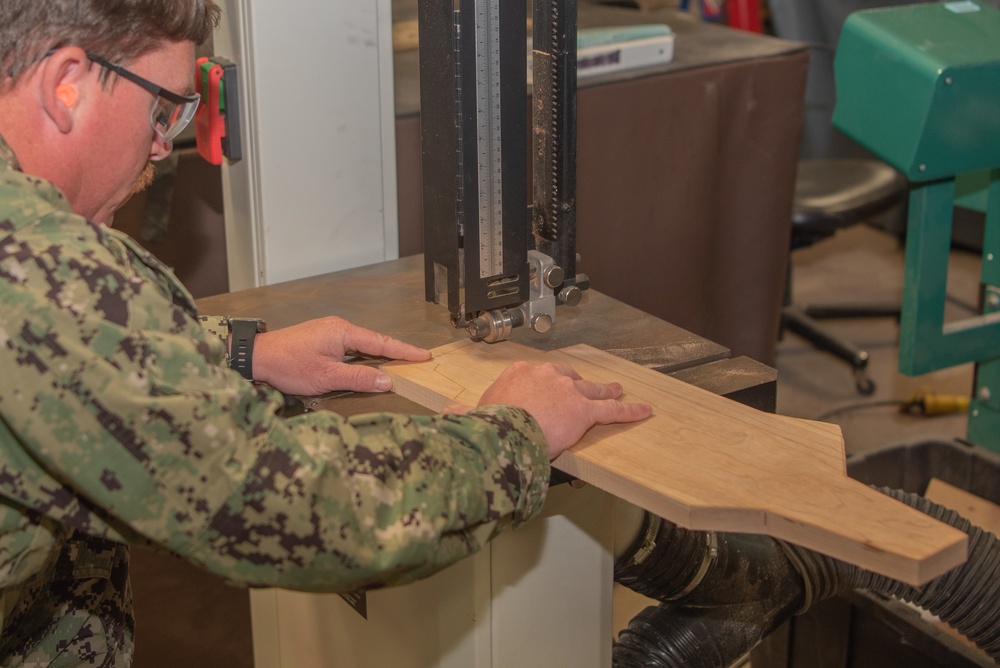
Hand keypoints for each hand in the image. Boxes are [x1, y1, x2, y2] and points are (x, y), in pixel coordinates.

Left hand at [250, 317, 430, 395]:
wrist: (256, 356)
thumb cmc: (288, 365)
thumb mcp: (327, 377)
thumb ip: (359, 378)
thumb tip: (386, 380)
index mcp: (343, 332)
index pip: (382, 343)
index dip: (404, 351)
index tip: (423, 356)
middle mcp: (339, 326)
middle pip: (374, 341)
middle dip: (396, 351)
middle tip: (417, 361)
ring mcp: (329, 330)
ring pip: (361, 344)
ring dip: (379, 354)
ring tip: (399, 363)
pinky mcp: (321, 337)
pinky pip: (350, 345)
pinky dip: (363, 354)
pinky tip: (368, 363)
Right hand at [448, 361, 651, 459]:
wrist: (505, 433)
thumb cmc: (489, 424)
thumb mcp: (473, 414)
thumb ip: (463, 412)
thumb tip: (447, 414)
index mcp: (519, 374)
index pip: (535, 376)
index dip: (542, 384)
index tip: (543, 390)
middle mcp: (545, 375)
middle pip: (566, 377)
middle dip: (574, 384)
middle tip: (581, 389)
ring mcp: (567, 390)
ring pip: (591, 389)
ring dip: (605, 391)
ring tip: (615, 390)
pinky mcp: (585, 410)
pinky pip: (612, 410)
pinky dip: (629, 410)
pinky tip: (643, 410)